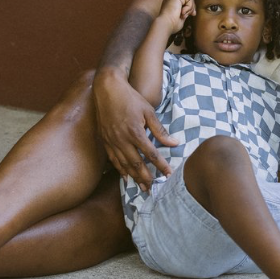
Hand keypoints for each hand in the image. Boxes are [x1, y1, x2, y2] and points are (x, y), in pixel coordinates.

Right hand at [93, 70, 178, 191]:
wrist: (107, 89)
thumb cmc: (130, 98)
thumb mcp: (149, 111)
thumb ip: (160, 130)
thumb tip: (174, 143)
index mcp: (135, 132)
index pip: (151, 154)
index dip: (161, 166)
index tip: (169, 174)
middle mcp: (122, 139)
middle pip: (136, 164)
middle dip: (146, 177)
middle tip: (153, 188)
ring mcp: (112, 141)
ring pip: (124, 164)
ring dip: (134, 177)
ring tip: (142, 187)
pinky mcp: (105, 140)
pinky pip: (113, 159)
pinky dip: (120, 170)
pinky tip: (126, 177)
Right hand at [156, 0, 194, 33]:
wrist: (166, 24)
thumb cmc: (172, 25)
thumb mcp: (181, 19)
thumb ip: (185, 14)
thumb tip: (193, 12)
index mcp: (171, 5)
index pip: (184, 3)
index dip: (190, 8)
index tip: (193, 14)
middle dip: (192, 7)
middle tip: (192, 14)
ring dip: (190, 8)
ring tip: (183, 14)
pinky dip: (189, 6)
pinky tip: (182, 12)